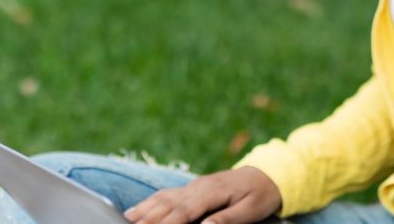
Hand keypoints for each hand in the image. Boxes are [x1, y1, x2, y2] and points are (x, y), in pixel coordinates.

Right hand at [123, 166, 281, 223]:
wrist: (267, 175)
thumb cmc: (260, 195)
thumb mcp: (250, 210)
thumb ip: (226, 219)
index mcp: (211, 192)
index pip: (184, 211)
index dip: (166, 223)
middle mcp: (197, 187)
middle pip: (167, 204)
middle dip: (147, 219)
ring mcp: (192, 186)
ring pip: (162, 198)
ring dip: (143, 211)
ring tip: (127, 220)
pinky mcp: (191, 188)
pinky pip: (165, 195)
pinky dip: (148, 204)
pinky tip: (136, 212)